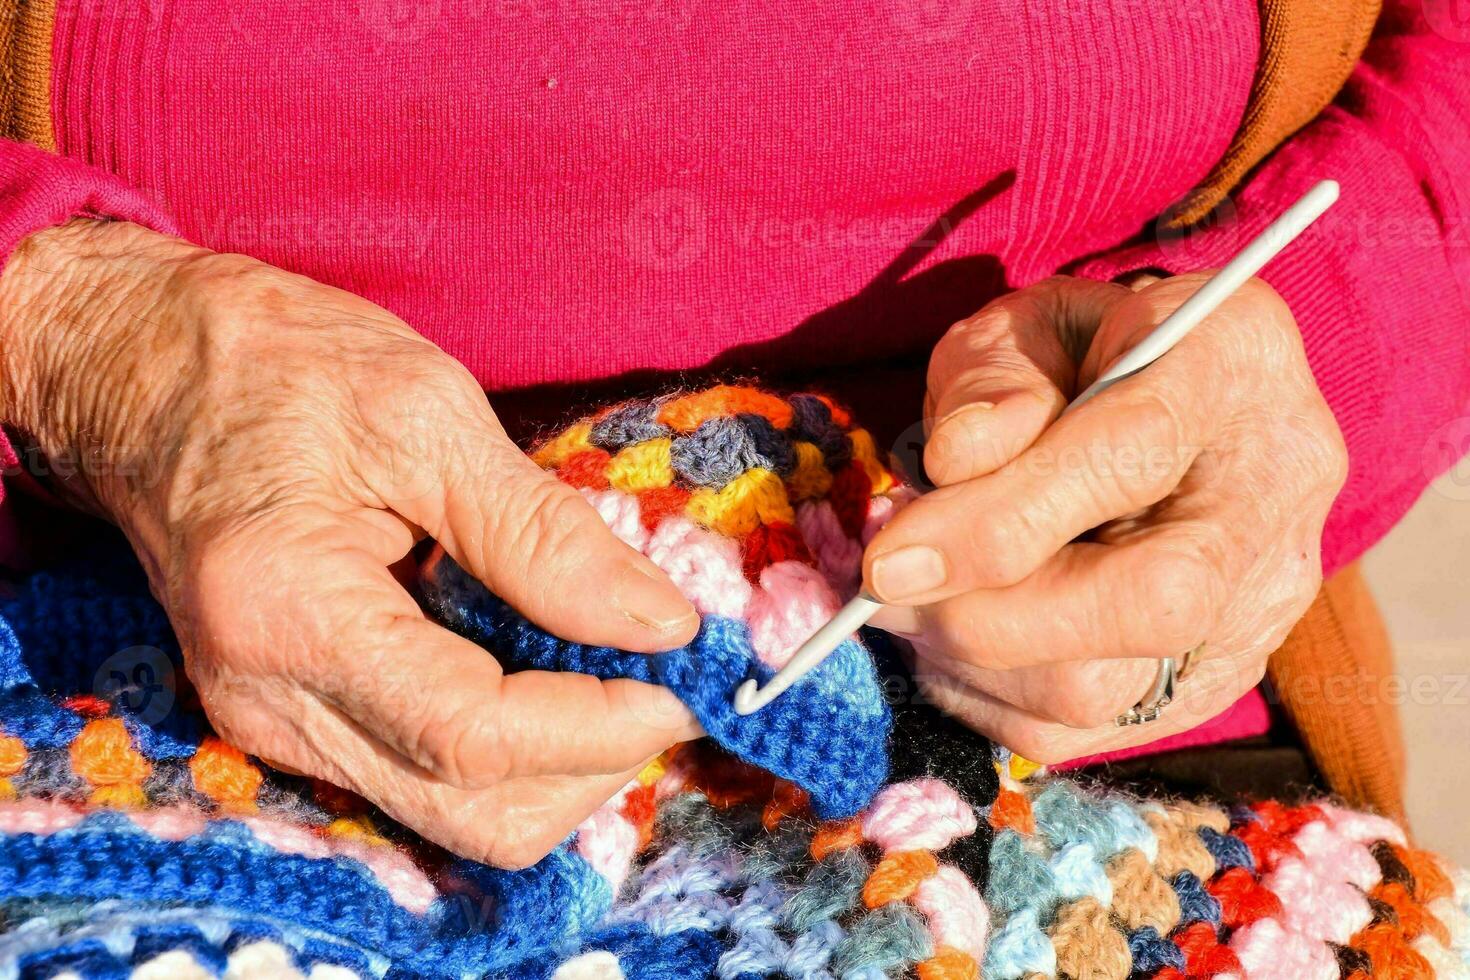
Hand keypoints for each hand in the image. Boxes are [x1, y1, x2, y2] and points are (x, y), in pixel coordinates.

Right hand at [0, 219, 700, 865]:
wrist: (147, 371)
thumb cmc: (278, 366)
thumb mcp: (427, 416)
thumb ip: (544, 534)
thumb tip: (659, 622)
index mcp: (290, 616)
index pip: (472, 736)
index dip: (597, 725)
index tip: (679, 677)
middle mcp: (268, 703)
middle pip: (472, 812)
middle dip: (592, 764)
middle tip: (660, 678)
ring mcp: (274, 723)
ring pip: (456, 814)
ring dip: (559, 764)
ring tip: (613, 669)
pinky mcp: (294, 717)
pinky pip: (426, 777)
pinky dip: (510, 748)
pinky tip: (548, 671)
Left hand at [865, 274, 1346, 762]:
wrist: (1178, 399)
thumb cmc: (1083, 354)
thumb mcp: (1026, 324)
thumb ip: (990, 383)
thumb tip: (951, 466)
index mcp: (1230, 364)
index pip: (1127, 458)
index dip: (995, 522)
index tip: (887, 560)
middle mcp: (1278, 493)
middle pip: (1151, 603)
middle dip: (985, 615)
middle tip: (884, 590)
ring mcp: (1264, 602)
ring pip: (1109, 687)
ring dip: (971, 660)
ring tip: (911, 603)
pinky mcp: (1218, 678)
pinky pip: (1087, 732)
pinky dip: (990, 700)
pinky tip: (953, 641)